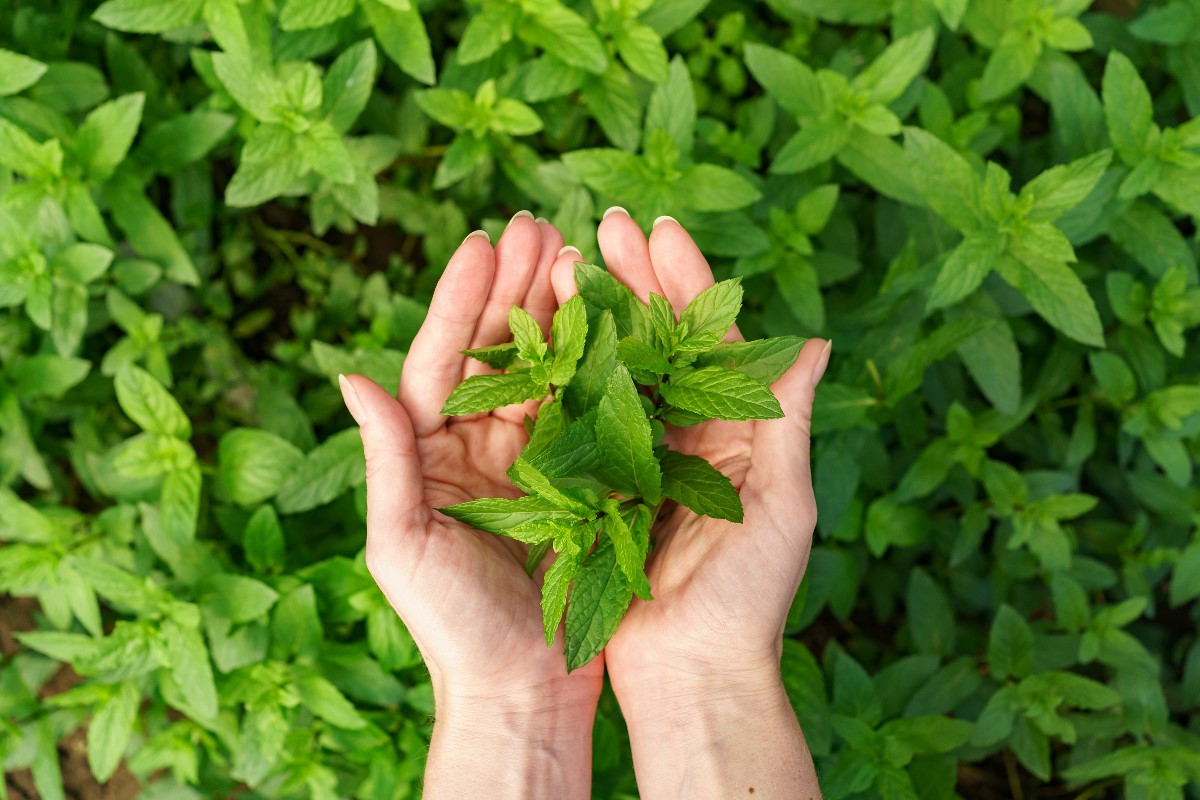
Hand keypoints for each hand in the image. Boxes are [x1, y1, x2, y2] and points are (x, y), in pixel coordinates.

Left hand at [339, 213, 601, 798]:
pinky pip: (584, 411)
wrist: (520, 689)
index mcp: (429, 453)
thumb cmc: (450, 627)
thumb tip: (349, 375)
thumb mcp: (403, 543)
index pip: (441, 360)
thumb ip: (386, 458)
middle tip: (540, 223)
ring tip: (577, 251)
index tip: (482, 241)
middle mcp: (477, 446)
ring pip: (544, 369)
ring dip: (558, 311)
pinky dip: (597, 363)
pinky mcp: (576, 481)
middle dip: (515, 286)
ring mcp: (530, 460)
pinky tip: (614, 320)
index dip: (461, 300)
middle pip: (496, 350)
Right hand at [549, 209, 828, 797]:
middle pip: (660, 340)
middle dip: (634, 279)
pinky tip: (543, 333)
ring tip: (566, 259)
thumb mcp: (782, 507)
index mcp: (737, 430)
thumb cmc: (749, 598)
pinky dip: (566, 375)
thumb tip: (815, 341)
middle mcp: (688, 434)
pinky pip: (582, 420)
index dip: (686, 281)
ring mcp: (640, 457)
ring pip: (616, 369)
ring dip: (596, 314)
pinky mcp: (599, 486)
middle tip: (604, 223)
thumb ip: (788, 422)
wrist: (691, 673)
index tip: (657, 228)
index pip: (712, 338)